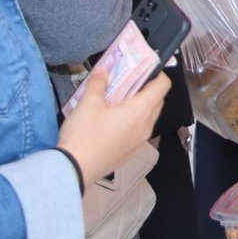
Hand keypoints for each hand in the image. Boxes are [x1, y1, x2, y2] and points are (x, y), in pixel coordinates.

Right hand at [57, 68, 169, 188]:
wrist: (74, 169)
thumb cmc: (84, 136)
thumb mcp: (88, 102)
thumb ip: (98, 83)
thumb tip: (102, 71)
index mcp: (141, 111)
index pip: (163, 86)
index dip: (157, 74)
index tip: (146, 69)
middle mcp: (145, 127)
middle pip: (157, 101)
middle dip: (146, 89)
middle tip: (128, 82)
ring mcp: (139, 142)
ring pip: (148, 118)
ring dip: (139, 106)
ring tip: (118, 100)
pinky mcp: (130, 153)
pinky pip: (138, 132)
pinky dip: (132, 122)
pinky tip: (113, 121)